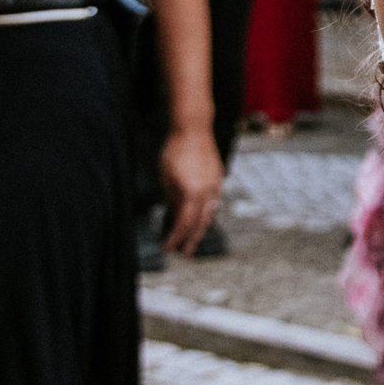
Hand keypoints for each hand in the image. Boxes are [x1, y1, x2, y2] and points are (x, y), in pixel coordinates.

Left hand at [159, 125, 223, 256]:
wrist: (193, 129)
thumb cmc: (174, 152)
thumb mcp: (166, 179)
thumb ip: (172, 200)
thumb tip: (174, 216)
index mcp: (192, 193)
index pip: (184, 224)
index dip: (175, 238)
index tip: (167, 248)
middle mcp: (207, 192)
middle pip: (200, 223)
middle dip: (191, 240)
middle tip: (185, 254)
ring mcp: (215, 185)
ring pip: (210, 213)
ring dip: (200, 228)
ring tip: (193, 240)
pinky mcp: (218, 178)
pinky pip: (213, 202)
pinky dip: (206, 213)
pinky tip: (201, 218)